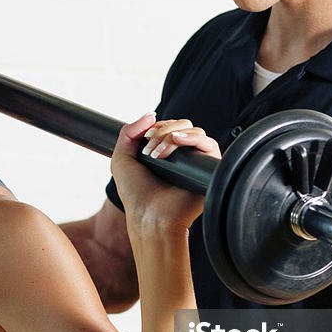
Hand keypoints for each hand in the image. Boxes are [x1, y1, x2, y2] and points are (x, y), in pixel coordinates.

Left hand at [110, 114, 220, 231]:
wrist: (150, 217)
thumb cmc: (136, 195)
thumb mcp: (121, 159)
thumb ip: (128, 132)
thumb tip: (151, 114)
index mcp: (166, 153)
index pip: (169, 126)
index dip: (158, 126)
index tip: (145, 138)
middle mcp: (184, 156)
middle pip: (183, 124)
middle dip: (163, 131)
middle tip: (149, 151)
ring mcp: (197, 162)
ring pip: (194, 131)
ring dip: (172, 136)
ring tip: (158, 154)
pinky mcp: (210, 169)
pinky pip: (209, 143)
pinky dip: (191, 138)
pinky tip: (177, 142)